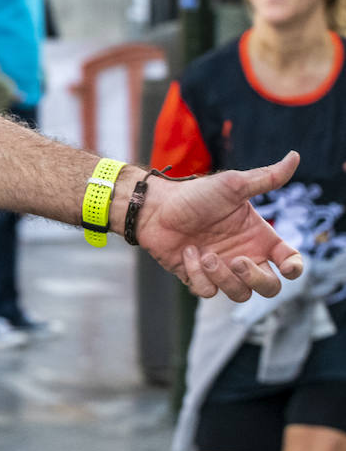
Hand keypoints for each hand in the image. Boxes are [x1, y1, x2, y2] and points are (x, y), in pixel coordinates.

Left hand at [138, 152, 303, 300]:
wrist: (155, 207)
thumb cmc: (194, 194)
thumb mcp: (232, 185)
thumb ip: (266, 177)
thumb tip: (295, 156)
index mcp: (258, 237)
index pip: (290, 262)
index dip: (294, 269)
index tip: (286, 266)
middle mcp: (244, 256)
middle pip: (269, 287)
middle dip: (258, 280)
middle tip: (239, 261)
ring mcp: (221, 270)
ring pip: (240, 294)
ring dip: (224, 278)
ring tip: (205, 256)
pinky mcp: (197, 277)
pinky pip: (207, 292)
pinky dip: (197, 276)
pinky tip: (187, 253)